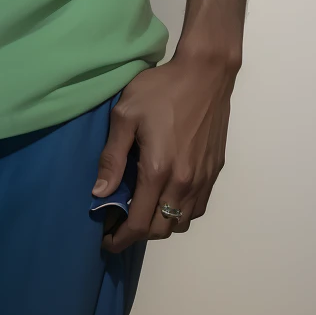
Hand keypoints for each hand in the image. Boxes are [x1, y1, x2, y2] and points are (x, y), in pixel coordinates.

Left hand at [92, 49, 235, 254]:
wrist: (205, 74)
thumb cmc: (160, 90)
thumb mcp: (125, 116)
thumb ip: (112, 158)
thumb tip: (100, 192)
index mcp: (159, 171)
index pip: (139, 224)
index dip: (120, 238)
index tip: (106, 240)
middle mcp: (184, 182)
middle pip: (160, 230)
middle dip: (137, 234)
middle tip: (118, 222)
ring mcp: (203, 179)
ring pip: (181, 223)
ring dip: (160, 225)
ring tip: (142, 209)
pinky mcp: (215, 171)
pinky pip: (196, 208)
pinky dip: (179, 213)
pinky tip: (166, 196)